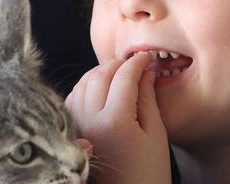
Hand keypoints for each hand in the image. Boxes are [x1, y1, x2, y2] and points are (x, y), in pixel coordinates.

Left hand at [65, 52, 168, 183]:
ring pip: (83, 83)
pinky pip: (73, 98)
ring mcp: (78, 126)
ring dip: (101, 72)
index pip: (124, 76)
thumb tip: (146, 71)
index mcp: (115, 120)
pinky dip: (86, 86)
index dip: (138, 62)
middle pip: (100, 75)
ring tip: (119, 73)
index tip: (149, 57)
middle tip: (135, 63)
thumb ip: (148, 98)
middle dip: (118, 64)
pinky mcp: (73, 133)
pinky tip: (100, 88)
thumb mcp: (156, 133)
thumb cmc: (148, 173)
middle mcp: (91, 120)